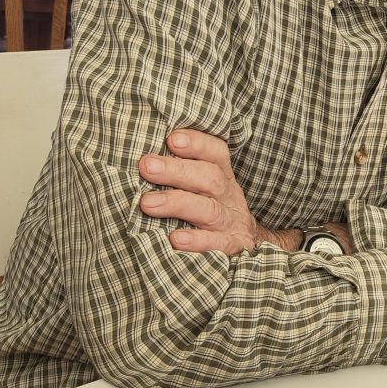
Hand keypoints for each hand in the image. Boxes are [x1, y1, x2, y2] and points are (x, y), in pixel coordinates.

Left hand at [139, 129, 294, 254]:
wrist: (246, 245)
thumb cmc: (211, 208)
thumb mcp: (205, 186)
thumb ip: (182, 170)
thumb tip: (140, 156)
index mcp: (223, 176)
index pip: (216, 153)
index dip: (197, 144)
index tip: (172, 139)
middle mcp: (228, 197)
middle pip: (209, 178)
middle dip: (178, 171)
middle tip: (147, 166)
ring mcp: (230, 223)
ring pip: (208, 210)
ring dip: (178, 203)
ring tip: (147, 203)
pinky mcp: (231, 248)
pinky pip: (216, 244)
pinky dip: (197, 241)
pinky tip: (175, 239)